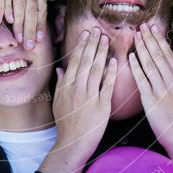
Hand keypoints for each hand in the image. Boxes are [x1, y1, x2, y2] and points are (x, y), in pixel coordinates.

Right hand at [0, 0, 52, 49]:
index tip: (38, 40)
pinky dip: (6, 6)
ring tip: (17, 38)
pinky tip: (5, 18)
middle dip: (30, 30)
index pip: (41, 7)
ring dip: (18, 23)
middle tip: (29, 46)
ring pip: (19, 5)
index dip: (39, 25)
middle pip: (31, 10)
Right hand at [53, 27, 117, 160]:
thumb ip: (60, 83)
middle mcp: (77, 89)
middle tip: (98, 30)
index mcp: (66, 87)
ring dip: (101, 53)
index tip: (87, 34)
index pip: (75, 61)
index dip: (82, 46)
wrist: (73, 143)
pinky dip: (110, 73)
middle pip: (85, 62)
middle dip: (92, 44)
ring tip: (106, 40)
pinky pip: (106, 86)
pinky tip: (114, 61)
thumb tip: (60, 68)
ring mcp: (89, 97)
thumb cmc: (66, 123)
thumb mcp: (58, 102)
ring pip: (95, 70)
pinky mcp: (101, 106)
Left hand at [128, 23, 172, 172]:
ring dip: (143, 48)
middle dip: (150, 38)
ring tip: (135, 35)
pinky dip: (137, 67)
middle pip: (159, 55)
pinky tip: (131, 57)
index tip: (152, 27)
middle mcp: (172, 81)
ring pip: (151, 64)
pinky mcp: (152, 99)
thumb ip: (169, 77)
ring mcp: (163, 90)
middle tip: (141, 25)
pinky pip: (143, 80)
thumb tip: (161, 61)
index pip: (168, 54)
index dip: (159, 39)